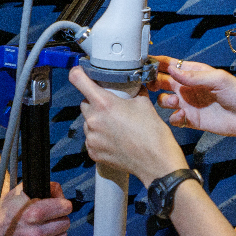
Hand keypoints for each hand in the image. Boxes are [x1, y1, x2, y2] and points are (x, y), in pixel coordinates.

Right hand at [0, 181, 70, 235]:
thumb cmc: (1, 212)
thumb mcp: (19, 192)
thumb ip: (42, 188)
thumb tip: (58, 189)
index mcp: (34, 213)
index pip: (66, 208)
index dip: (62, 204)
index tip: (58, 205)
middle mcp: (35, 233)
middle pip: (65, 223)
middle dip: (59, 218)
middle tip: (50, 218)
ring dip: (56, 233)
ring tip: (44, 229)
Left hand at [69, 67, 187, 184]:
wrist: (157, 162)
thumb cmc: (153, 134)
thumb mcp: (144, 103)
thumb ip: (132, 93)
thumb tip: (132, 88)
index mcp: (104, 104)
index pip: (78, 80)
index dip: (78, 73)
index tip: (80, 73)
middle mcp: (94, 120)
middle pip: (84, 103)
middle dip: (95, 102)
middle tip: (111, 107)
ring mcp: (92, 138)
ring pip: (88, 122)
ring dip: (97, 121)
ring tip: (116, 126)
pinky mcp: (93, 152)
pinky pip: (91, 139)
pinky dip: (100, 137)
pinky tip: (115, 139)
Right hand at [152, 56, 235, 141]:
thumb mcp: (219, 79)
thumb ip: (195, 76)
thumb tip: (173, 70)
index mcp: (194, 73)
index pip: (170, 65)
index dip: (156, 63)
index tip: (144, 64)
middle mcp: (188, 87)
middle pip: (162, 81)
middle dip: (154, 82)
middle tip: (151, 84)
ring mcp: (188, 103)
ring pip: (164, 100)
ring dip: (164, 100)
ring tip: (174, 102)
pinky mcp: (191, 119)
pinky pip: (174, 118)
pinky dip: (173, 117)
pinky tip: (182, 116)